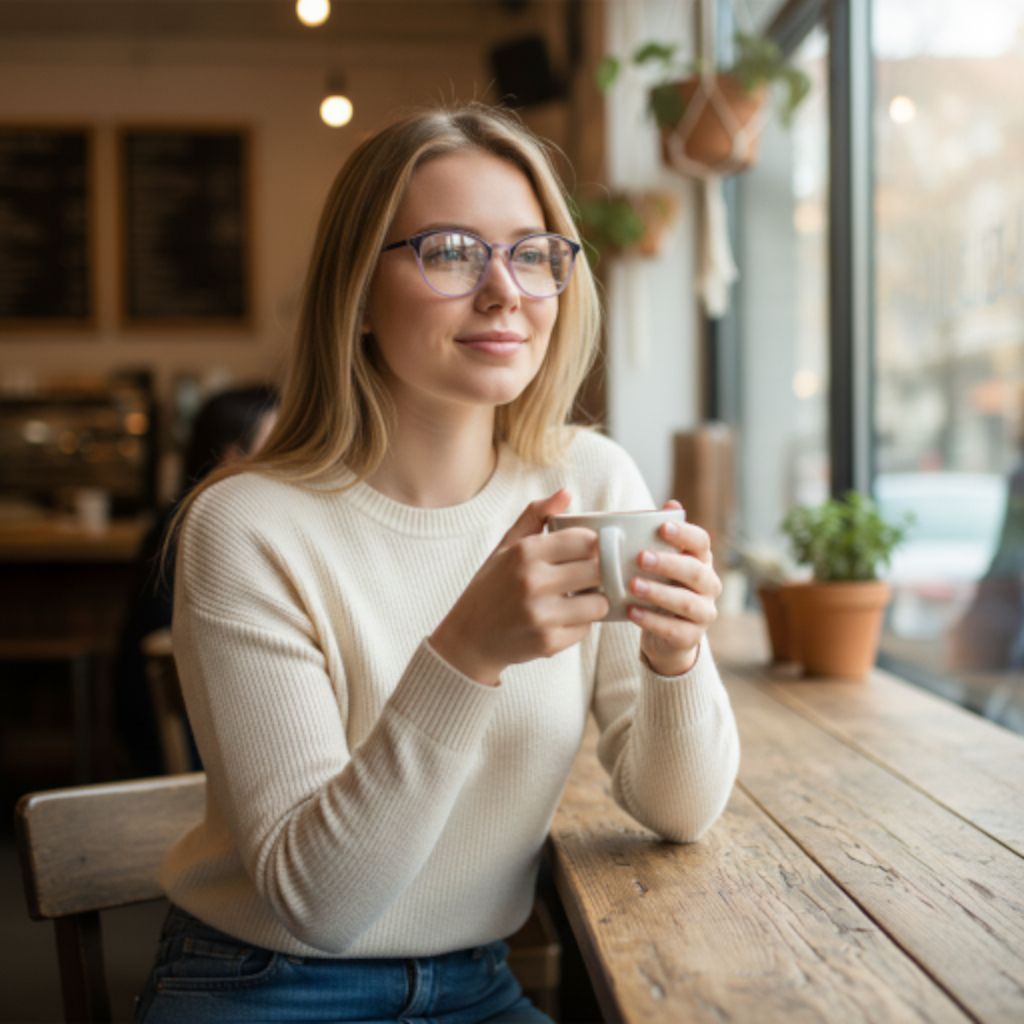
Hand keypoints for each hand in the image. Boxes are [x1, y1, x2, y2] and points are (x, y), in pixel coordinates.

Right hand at [429, 489, 610, 685]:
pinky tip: (561, 620)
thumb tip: (567, 493)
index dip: (593, 545)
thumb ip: (535, 516)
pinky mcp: (548, 643)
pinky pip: (586, 629)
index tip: (587, 552)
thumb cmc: (491, 587)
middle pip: (598, 570)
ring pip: (599, 603)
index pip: (585, 540)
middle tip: (586, 576)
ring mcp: (541, 614)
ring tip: (576, 599)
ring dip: (593, 601)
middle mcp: (533, 581)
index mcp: (525, 552)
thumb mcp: (506, 546)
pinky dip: (579, 625)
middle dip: (598, 573)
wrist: (469, 638)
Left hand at [627, 500, 721, 676]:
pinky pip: (674, 629)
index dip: (685, 534)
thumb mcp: (660, 562)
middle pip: (696, 572)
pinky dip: (651, 621)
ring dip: (658, 593)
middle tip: (640, 557)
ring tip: (632, 585)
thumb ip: (660, 536)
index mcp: (701, 560)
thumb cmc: (660, 586)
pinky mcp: (691, 637)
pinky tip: (630, 612)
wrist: (666, 634)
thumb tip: (670, 503)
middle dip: (669, 563)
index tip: (662, 527)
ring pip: (686, 602)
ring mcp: (704, 613)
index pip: (702, 542)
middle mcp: (709, 585)